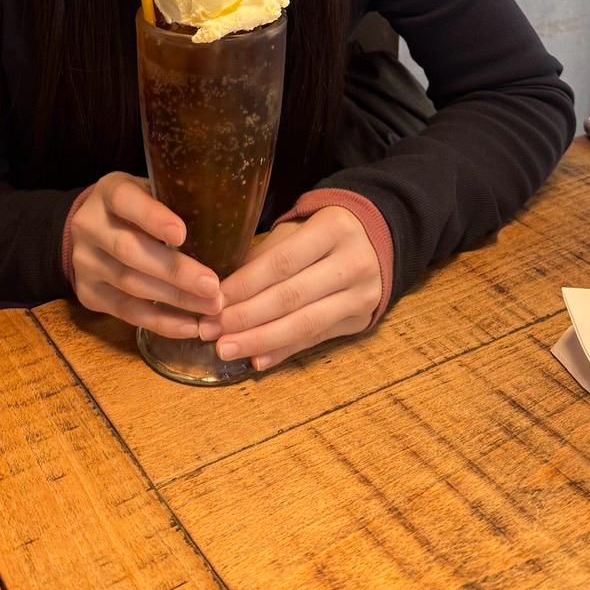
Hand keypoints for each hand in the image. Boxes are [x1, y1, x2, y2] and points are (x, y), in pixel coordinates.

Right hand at [69, 172, 221, 338]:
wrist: (92, 228)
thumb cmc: (137, 207)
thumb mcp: (149, 191)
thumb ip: (174, 202)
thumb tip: (225, 226)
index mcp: (108, 192)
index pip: (125, 200)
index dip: (152, 217)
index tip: (182, 234)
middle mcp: (89, 226)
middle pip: (129, 250)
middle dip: (175, 271)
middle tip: (212, 286)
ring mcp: (85, 262)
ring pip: (130, 284)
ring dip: (174, 300)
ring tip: (210, 307)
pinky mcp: (88, 293)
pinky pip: (126, 312)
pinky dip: (160, 321)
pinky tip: (188, 326)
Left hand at [198, 208, 380, 370]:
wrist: (379, 241)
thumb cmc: (323, 233)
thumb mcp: (298, 229)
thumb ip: (266, 254)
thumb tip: (223, 290)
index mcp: (333, 229)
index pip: (281, 263)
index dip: (245, 285)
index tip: (213, 302)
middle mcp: (352, 263)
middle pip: (291, 297)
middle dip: (246, 317)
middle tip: (210, 331)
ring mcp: (361, 295)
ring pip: (304, 324)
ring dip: (261, 340)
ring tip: (227, 350)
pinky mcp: (361, 321)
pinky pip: (317, 339)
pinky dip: (284, 351)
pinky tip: (257, 360)